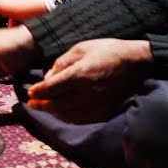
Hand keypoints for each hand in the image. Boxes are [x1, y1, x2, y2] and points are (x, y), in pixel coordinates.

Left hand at [25, 38, 151, 123]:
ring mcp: (96, 105)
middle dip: (41, 105)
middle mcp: (86, 93)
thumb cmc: (108, 51)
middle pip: (56, 104)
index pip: (51, 88)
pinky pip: (81, 120)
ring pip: (67, 115)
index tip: (30, 92)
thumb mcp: (81, 48)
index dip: (38, 92)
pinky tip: (62, 113)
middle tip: (32, 103)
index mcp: (79, 75)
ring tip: (45, 107)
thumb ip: (62, 62)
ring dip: (53, 113)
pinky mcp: (104, 112)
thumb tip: (48, 77)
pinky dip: (68, 118)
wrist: (137, 63)